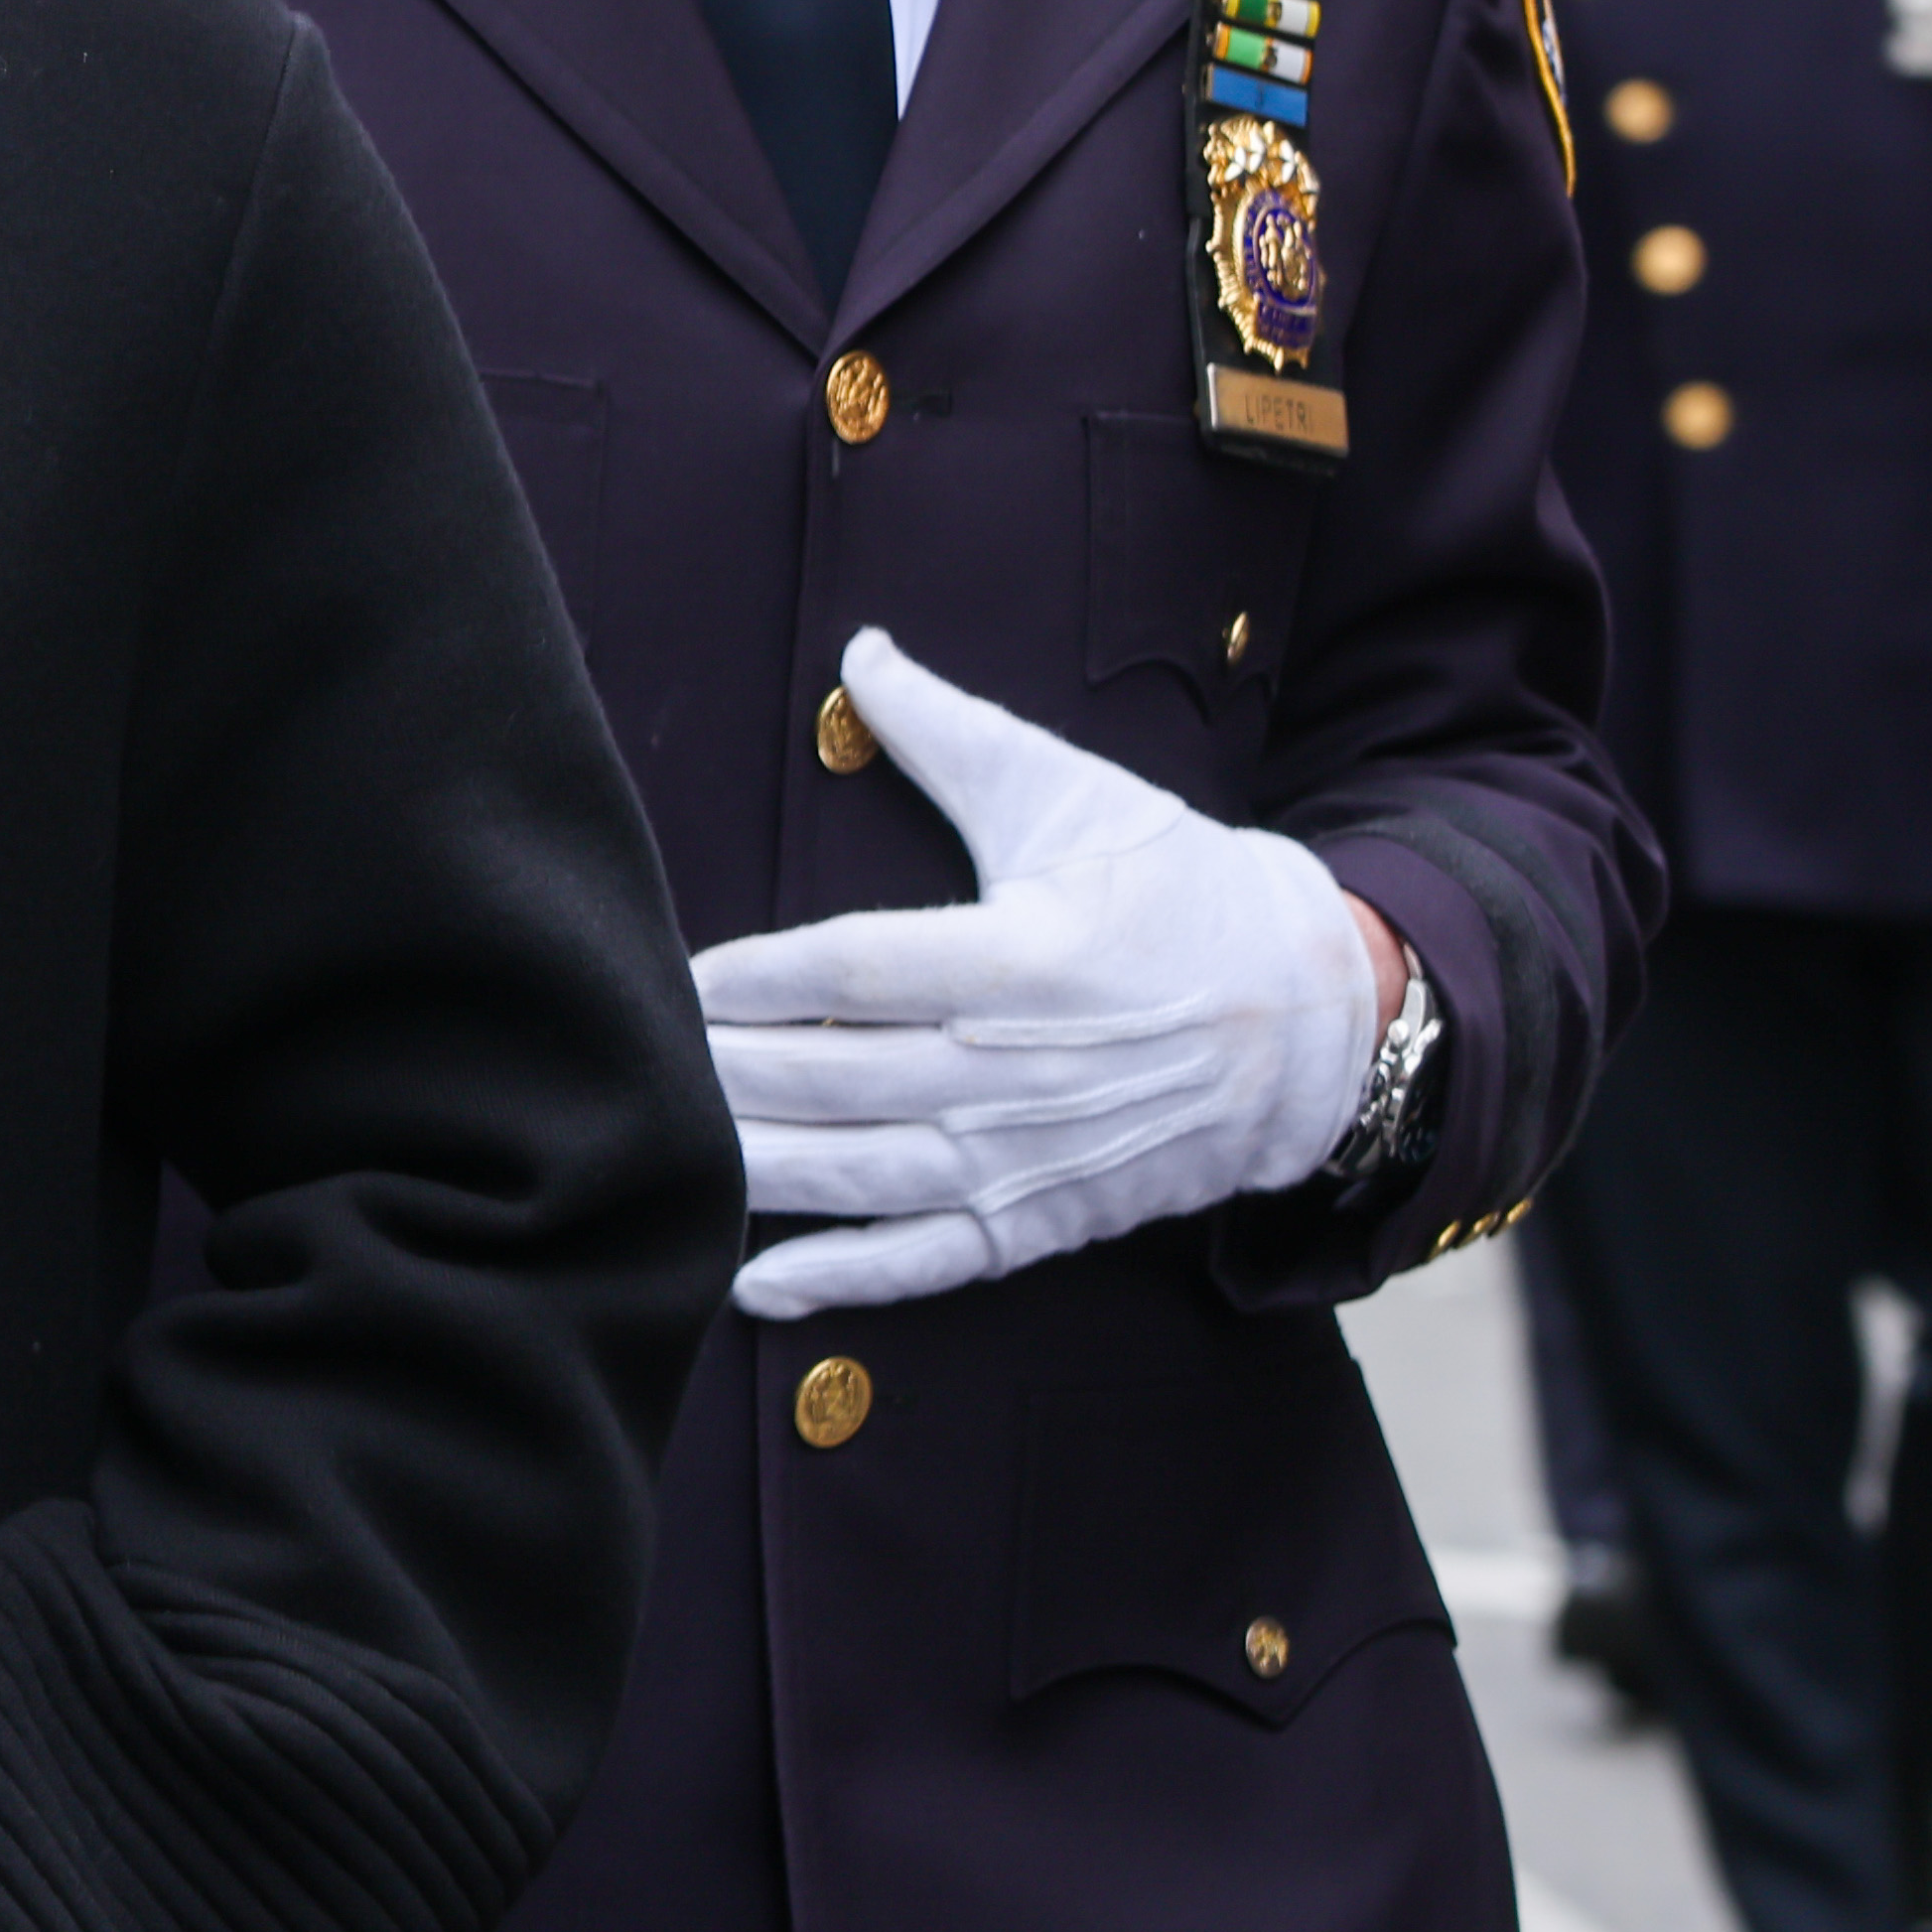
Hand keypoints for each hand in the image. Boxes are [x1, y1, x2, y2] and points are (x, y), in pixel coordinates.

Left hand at [687, 630, 1391, 1320]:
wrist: (1310, 1022)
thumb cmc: (1182, 893)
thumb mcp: (1074, 796)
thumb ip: (950, 732)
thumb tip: (859, 651)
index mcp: (1020, 959)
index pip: (851, 969)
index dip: (750, 974)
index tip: (672, 970)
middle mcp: (1012, 1073)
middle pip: (831, 1076)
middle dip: (719, 1070)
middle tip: (621, 1053)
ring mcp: (1022, 1161)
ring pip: (856, 1174)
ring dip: (750, 1168)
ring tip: (653, 1149)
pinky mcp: (1036, 1222)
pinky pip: (921, 1263)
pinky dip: (836, 1279)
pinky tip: (751, 1280)